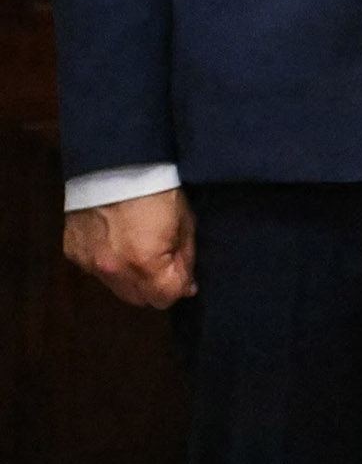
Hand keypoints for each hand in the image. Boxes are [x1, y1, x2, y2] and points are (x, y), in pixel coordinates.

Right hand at [61, 188, 193, 308]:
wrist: (115, 163)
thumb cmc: (158, 189)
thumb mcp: (185, 222)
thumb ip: (185, 259)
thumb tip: (187, 288)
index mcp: (146, 263)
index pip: (164, 299)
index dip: (177, 288)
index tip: (180, 273)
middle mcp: (114, 270)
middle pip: (138, 299)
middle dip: (153, 287)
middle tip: (161, 261)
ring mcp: (90, 263)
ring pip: (115, 288)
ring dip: (130, 277)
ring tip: (138, 248)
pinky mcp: (73, 253)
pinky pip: (95, 270)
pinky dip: (108, 263)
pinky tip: (115, 240)